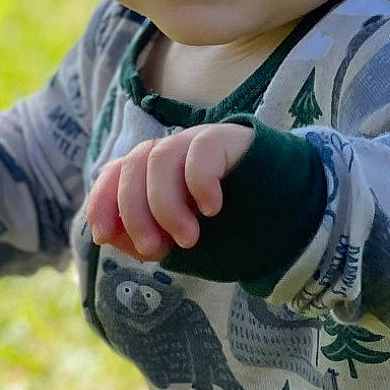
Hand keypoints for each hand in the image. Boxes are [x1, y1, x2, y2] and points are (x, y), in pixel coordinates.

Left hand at [86, 123, 254, 261]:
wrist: (287, 216)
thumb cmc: (228, 230)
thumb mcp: (179, 242)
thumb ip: (144, 238)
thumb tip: (109, 234)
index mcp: (153, 173)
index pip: (114, 174)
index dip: (101, 201)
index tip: (103, 236)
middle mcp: (170, 152)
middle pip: (132, 168)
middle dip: (135, 213)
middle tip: (155, 250)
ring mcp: (197, 141)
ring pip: (161, 159)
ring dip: (166, 206)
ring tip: (188, 238)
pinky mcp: (227, 138)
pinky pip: (201, 151)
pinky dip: (199, 182)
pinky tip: (212, 209)